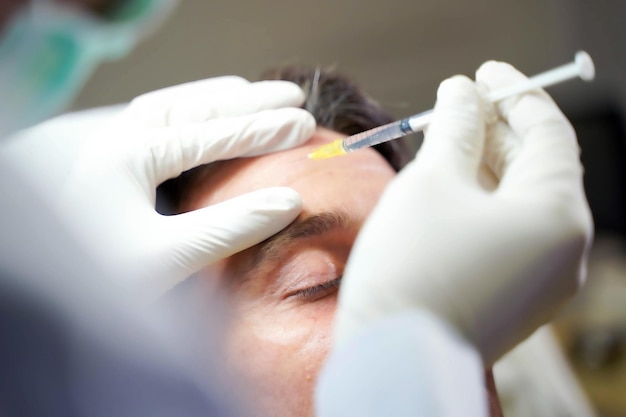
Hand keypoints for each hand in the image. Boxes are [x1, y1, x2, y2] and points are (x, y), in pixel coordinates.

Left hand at [59, 76, 314, 300]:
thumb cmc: (100, 280)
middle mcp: (118, 139)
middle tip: (294, 94)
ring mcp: (113, 146)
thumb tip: (290, 201)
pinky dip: (194, 111)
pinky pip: (160, 120)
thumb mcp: (167, 258)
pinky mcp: (112, 162)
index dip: (261, 130)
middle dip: (247, 101)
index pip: (209, 134)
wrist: (50, 295)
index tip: (303, 122)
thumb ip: (229, 227)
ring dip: (219, 100)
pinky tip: (208, 116)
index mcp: (129, 156)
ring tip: (256, 93)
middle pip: (194, 107)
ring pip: (175, 106)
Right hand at [333, 63, 591, 364]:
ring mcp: (543, 279)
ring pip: (520, 202)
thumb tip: (463, 90)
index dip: (514, 93)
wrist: (392, 359)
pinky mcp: (517, 296)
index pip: (548, 132)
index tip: (483, 73)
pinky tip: (451, 184)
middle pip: (536, 168)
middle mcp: (564, 250)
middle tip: (457, 103)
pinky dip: (484, 202)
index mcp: (558, 215)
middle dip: (496, 129)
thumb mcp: (433, 182)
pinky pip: (509, 233)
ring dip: (487, 165)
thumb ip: (456, 128)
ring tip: (447, 137)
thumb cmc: (411, 267)